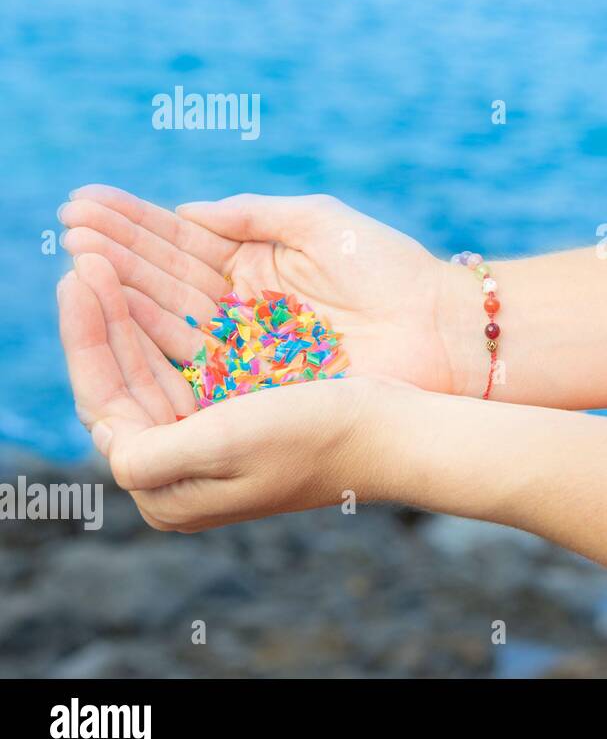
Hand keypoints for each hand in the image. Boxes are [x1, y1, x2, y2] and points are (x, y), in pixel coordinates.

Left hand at [58, 253, 403, 530]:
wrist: (397, 434)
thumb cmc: (319, 436)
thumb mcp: (224, 446)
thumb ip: (150, 452)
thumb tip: (104, 437)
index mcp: (170, 489)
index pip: (105, 401)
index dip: (87, 337)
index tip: (77, 275)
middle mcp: (181, 470)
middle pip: (122, 380)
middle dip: (100, 315)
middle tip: (79, 248)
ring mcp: (208, 441)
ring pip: (147, 365)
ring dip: (124, 308)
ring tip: (99, 256)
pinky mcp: (236, 412)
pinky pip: (180, 361)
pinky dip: (159, 320)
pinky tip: (141, 285)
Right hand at [60, 186, 459, 392]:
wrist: (445, 330)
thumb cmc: (391, 269)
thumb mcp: (320, 223)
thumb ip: (253, 213)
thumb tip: (184, 210)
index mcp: (256, 268)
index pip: (182, 244)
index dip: (134, 226)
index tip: (83, 204)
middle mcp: (240, 311)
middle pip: (165, 282)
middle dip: (116, 257)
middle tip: (68, 231)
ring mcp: (243, 352)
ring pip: (170, 322)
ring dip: (123, 296)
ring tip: (79, 263)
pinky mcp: (254, 389)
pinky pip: (193, 365)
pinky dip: (153, 343)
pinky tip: (115, 315)